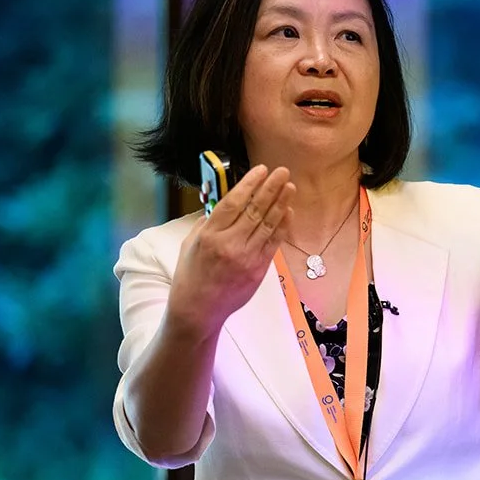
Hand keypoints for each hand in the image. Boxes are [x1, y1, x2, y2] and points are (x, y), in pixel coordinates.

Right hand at [168, 165, 296, 334]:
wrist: (198, 309)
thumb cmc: (190, 274)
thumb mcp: (190, 243)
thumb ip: (208, 223)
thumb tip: (226, 204)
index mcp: (209, 235)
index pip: (233, 203)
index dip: (249, 184)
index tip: (261, 170)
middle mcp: (229, 244)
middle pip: (255, 210)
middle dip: (270, 188)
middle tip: (282, 172)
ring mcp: (246, 257)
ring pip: (267, 225)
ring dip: (281, 203)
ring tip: (289, 187)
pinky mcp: (258, 269)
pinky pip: (273, 243)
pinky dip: (282, 226)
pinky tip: (288, 211)